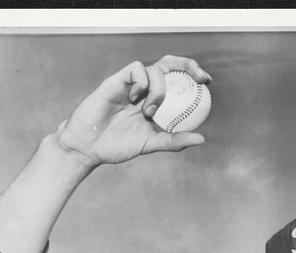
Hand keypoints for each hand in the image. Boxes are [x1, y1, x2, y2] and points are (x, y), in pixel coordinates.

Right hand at [53, 55, 211, 167]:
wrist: (88, 147)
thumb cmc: (117, 145)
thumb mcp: (150, 144)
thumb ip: (174, 140)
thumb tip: (201, 138)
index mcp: (155, 101)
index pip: (177, 80)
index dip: (193, 74)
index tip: (207, 82)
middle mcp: (145, 89)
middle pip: (169, 64)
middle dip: (187, 65)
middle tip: (199, 78)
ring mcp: (130, 84)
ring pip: (155, 69)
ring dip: (159, 90)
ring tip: (148, 112)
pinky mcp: (116, 81)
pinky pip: (136, 69)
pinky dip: (142, 84)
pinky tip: (135, 101)